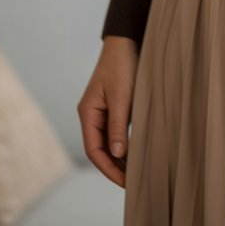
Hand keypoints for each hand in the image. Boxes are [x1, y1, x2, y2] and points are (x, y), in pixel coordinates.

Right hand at [77, 36, 138, 188]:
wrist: (126, 42)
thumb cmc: (122, 66)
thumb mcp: (122, 96)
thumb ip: (118, 125)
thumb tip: (118, 154)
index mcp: (88, 113)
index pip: (94, 150)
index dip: (108, 168)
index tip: (125, 182)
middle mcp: (92, 115)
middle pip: (100, 150)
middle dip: (114, 167)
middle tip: (133, 183)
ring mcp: (102, 112)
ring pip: (109, 143)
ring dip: (120, 158)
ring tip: (136, 174)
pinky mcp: (114, 108)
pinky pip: (116, 133)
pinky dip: (125, 145)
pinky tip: (136, 154)